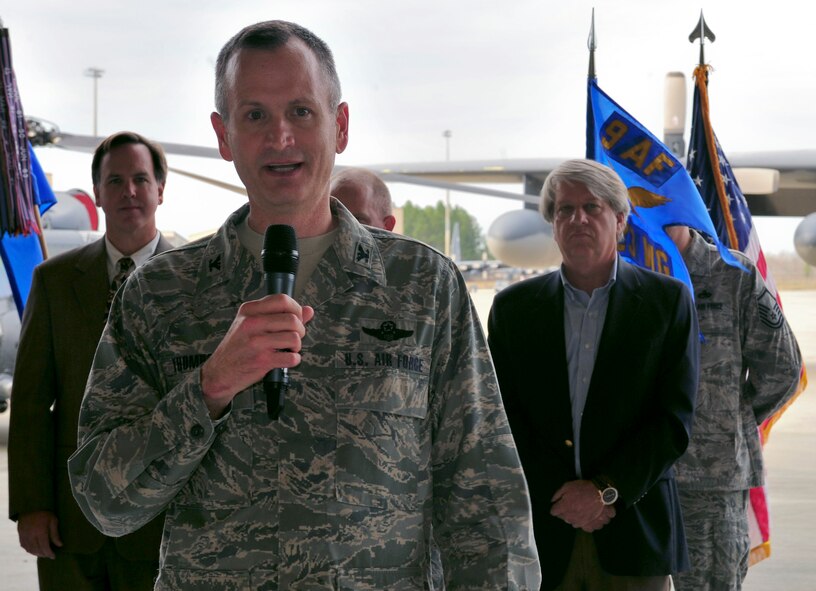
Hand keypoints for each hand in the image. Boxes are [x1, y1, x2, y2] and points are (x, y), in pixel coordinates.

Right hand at [18, 511, 61, 558]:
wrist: (31, 506)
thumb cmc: (45, 513)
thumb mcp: (53, 521)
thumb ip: (55, 534)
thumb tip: (60, 545)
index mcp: (40, 532)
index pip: (45, 547)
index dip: (49, 553)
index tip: (53, 556)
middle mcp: (31, 535)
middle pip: (37, 550)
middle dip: (44, 554)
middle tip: (49, 555)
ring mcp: (24, 535)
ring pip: (30, 549)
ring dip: (36, 553)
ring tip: (43, 554)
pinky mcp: (20, 534)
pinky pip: (24, 546)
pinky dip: (29, 550)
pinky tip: (34, 550)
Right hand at [201, 294, 314, 416]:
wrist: (220, 372)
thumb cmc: (238, 347)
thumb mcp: (252, 325)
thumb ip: (280, 315)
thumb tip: (308, 310)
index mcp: (249, 310)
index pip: (283, 300)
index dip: (296, 309)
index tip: (296, 318)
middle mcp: (252, 323)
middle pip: (293, 319)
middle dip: (300, 330)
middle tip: (294, 337)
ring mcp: (256, 342)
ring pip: (294, 337)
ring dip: (297, 346)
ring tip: (288, 349)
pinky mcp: (261, 360)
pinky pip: (291, 357)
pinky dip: (293, 360)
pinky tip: (285, 359)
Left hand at [550, 479, 615, 531]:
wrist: (602, 493)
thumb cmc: (584, 488)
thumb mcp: (568, 485)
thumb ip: (558, 494)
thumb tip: (553, 501)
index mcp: (564, 507)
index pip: (554, 511)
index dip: (556, 506)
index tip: (560, 504)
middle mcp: (571, 517)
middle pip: (564, 518)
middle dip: (566, 512)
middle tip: (573, 505)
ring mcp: (581, 523)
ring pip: (574, 523)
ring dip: (576, 518)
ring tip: (582, 510)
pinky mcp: (591, 526)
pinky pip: (586, 528)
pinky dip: (587, 524)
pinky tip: (589, 517)